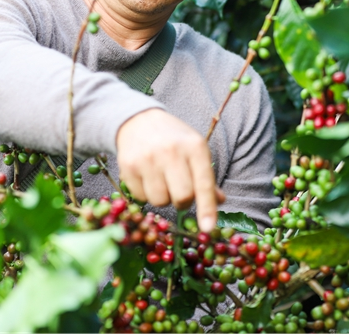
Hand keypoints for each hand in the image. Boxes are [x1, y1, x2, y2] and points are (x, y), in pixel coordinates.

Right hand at [116, 108, 224, 230]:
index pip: (204, 184)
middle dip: (183, 201)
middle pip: (182, 197)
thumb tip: (219, 201)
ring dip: (163, 198)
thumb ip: (205, 177)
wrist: (139, 120)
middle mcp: (171, 151)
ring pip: (161, 201)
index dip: (207, 209)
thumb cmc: (173, 139)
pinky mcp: (128, 167)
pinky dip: (146, 194)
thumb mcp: (194, 150)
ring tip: (161, 180)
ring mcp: (148, 159)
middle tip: (179, 190)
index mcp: (194, 146)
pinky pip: (141, 197)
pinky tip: (146, 177)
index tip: (207, 228)